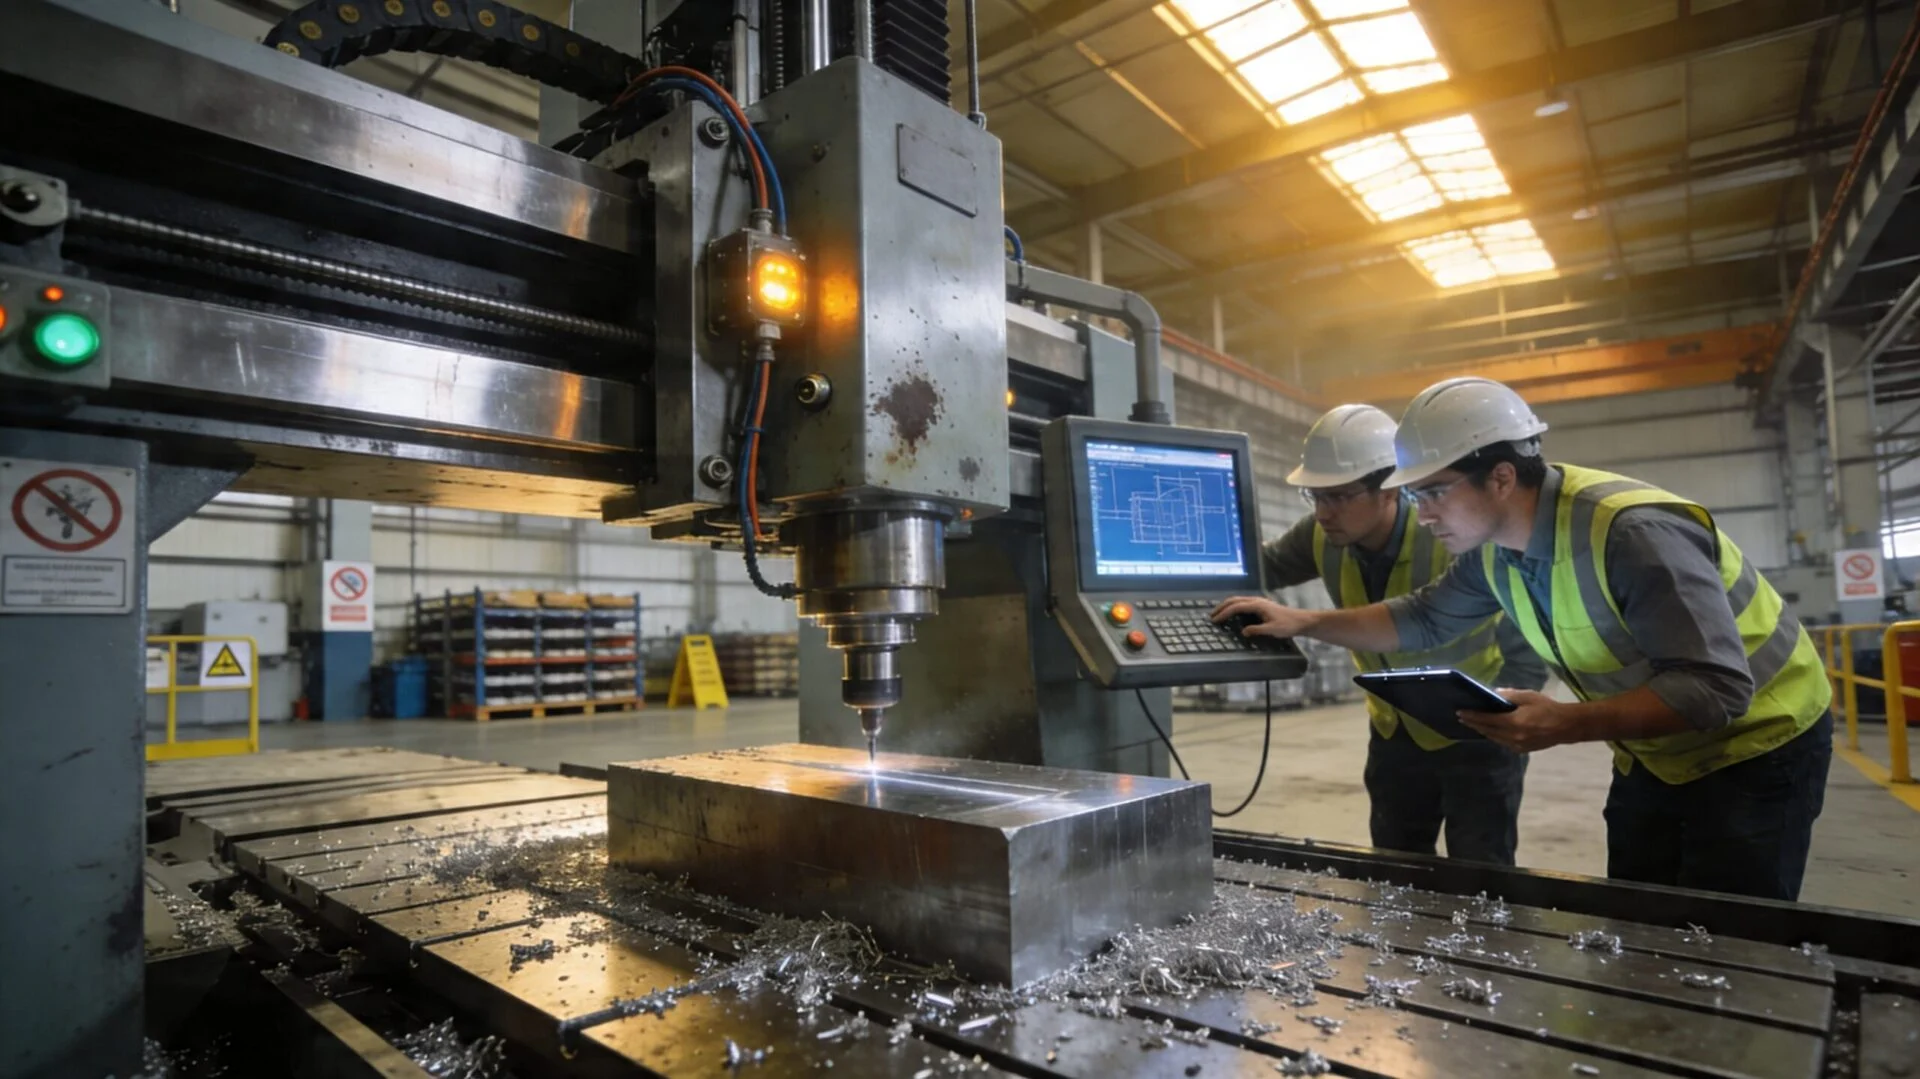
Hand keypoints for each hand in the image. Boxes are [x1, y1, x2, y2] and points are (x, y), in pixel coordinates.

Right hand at [1210, 596, 1314, 638]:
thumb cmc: (1288, 625)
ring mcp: (1259, 601)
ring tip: (1218, 614)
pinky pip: (1243, 603)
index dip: (1224, 613)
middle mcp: (1256, 600)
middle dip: (1222, 607)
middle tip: (1211, 616)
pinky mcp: (1261, 605)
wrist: (1301, 620)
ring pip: (1238, 600)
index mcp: (1258, 605)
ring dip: (1227, 606)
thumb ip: (1257, 630)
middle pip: (1234, 600)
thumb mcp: (1273, 630)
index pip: (1236, 607)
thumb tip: (1243, 632)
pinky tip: (1232, 613)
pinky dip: (1234, 606)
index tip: (1215, 620)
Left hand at [1458, 688, 1579, 752]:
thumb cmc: (1548, 708)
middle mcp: (1513, 736)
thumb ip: (1509, 695)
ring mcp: (1518, 745)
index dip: (1472, 716)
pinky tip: (1490, 731)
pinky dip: (1494, 736)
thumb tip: (1493, 693)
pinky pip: (1503, 743)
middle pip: (1488, 731)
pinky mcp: (1522, 750)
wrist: (1567, 726)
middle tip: (1462, 718)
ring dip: (1483, 731)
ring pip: (1494, 738)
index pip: (1487, 719)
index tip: (1460, 713)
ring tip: (1473, 724)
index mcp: (1514, 722)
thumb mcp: (1528, 696)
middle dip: (1474, 724)